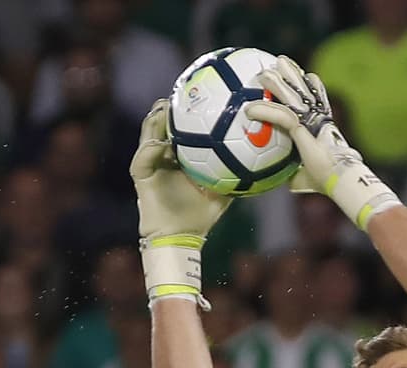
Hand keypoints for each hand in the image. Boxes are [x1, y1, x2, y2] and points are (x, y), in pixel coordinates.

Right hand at [131, 98, 230, 303]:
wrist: (181, 236)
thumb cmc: (202, 215)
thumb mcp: (224, 191)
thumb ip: (239, 175)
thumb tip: (266, 164)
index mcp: (182, 156)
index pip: (185, 127)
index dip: (192, 111)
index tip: (206, 94)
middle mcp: (165, 154)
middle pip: (165, 123)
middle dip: (172, 107)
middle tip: (185, 92)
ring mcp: (151, 162)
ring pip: (150, 133)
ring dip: (157, 120)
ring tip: (166, 108)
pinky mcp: (140, 174)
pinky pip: (144, 157)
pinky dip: (153, 149)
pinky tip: (163, 143)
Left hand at [244, 55, 398, 228]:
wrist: (343, 182)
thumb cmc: (330, 183)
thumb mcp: (309, 178)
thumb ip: (298, 175)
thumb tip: (287, 183)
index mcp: (323, 127)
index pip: (317, 101)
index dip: (310, 87)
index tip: (302, 76)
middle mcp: (320, 120)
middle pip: (306, 90)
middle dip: (294, 75)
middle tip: (281, 62)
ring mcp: (313, 123)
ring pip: (293, 96)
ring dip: (278, 83)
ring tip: (265, 72)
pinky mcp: (304, 130)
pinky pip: (281, 116)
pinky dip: (264, 112)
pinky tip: (249, 110)